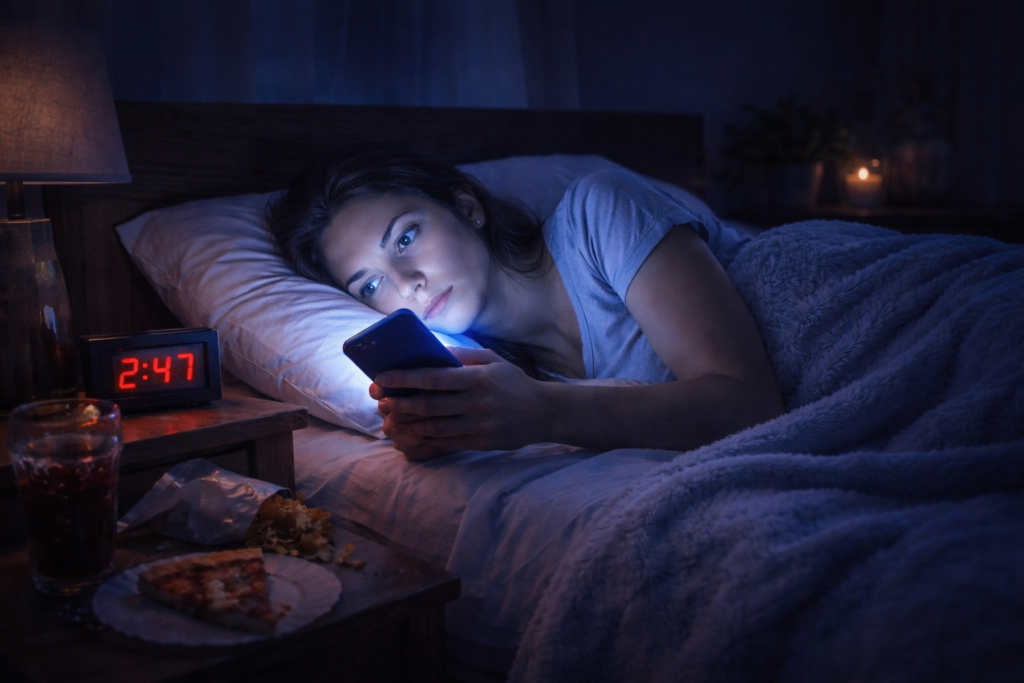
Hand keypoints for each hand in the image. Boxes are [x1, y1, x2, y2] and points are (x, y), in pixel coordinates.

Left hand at [369, 348, 548, 458]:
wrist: (543, 412)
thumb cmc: (514, 382)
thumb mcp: (493, 361)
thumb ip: (463, 356)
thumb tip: (432, 350)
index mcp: (477, 378)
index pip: (433, 378)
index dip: (404, 378)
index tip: (383, 377)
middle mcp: (476, 402)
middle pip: (428, 405)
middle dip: (400, 403)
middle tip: (382, 401)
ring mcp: (479, 424)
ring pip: (434, 426)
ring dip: (409, 423)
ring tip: (391, 418)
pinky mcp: (481, 442)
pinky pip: (447, 442)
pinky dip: (427, 438)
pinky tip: (414, 432)